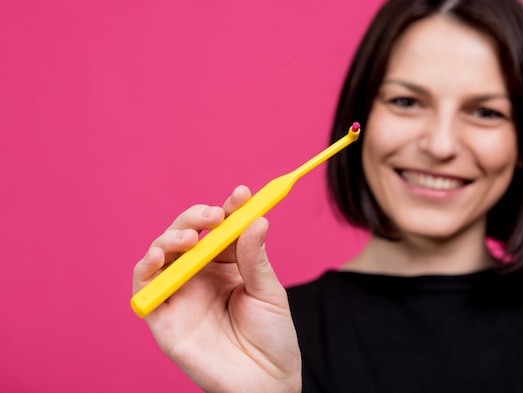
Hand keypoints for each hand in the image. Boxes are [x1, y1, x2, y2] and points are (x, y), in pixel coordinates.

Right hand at [132, 185, 301, 392]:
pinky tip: (158, 256)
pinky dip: (145, 268)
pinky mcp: (162, 317)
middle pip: (186, 234)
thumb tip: (257, 219)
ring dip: (170, 238)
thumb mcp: (269, 292)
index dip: (227, 208)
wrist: (265, 383)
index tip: (241, 194)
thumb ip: (256, 257)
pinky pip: (144, 288)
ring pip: (161, 254)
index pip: (220, 228)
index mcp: (226, 264)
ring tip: (189, 237)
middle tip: (213, 215)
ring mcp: (180, 293)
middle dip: (195, 217)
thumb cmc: (272, 337)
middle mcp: (200, 274)